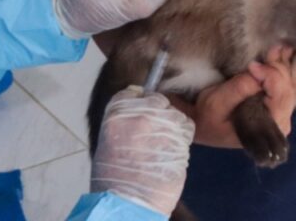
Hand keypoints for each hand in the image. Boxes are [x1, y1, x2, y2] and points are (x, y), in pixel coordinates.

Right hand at [90, 86, 194, 215]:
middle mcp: (140, 114)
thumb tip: (138, 112)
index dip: (140, 101)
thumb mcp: (108, 141)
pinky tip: (173, 150)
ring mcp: (162, 125)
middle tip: (154, 133)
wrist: (127, 203)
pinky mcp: (180, 139)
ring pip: (175, 113)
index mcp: (116, 113)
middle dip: (158, 113)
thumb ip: (123, 122)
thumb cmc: (112, 178)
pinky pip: (187, 127)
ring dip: (172, 126)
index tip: (142, 112)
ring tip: (163, 146)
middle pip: (157, 100)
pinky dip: (183, 136)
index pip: (133, 92)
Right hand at [172, 46, 295, 147]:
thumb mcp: (217, 103)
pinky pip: (288, 85)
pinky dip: (287, 69)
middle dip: (279, 67)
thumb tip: (257, 69)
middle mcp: (281, 122)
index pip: (279, 95)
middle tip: (271, 48)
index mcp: (267, 126)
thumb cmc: (208, 117)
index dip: (270, 75)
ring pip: (290, 85)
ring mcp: (282, 113)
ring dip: (284, 65)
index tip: (252, 65)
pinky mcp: (278, 105)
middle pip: (288, 89)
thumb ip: (239, 88)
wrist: (204, 125)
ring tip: (280, 47)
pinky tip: (289, 55)